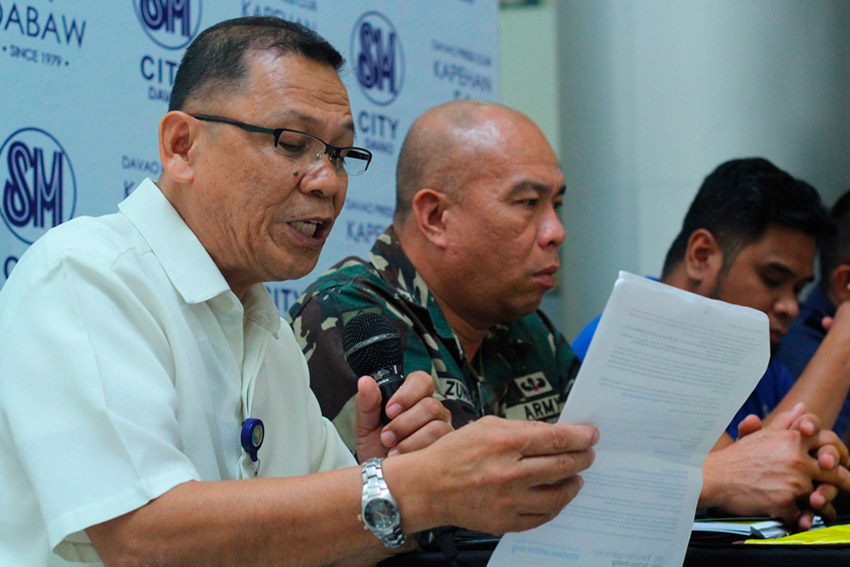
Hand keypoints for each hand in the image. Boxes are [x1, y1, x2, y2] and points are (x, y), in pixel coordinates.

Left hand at [354, 371, 451, 460]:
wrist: (379, 480)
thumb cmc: (375, 449)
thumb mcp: (365, 426)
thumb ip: (366, 403)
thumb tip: (365, 382)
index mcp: (414, 397)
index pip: (421, 381)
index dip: (407, 393)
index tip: (389, 411)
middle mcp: (433, 411)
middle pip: (430, 405)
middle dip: (404, 423)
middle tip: (386, 437)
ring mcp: (443, 429)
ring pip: (436, 427)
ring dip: (410, 441)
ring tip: (392, 451)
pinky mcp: (447, 451)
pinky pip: (439, 447)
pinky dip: (416, 453)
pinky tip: (404, 460)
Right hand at [387, 416, 598, 534]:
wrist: (427, 487)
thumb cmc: (454, 452)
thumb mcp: (486, 426)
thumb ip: (522, 429)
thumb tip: (554, 434)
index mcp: (505, 442)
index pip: (557, 439)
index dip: (580, 437)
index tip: (592, 435)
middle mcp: (510, 472)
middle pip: (562, 466)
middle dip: (582, 458)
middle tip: (588, 455)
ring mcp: (509, 501)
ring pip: (558, 495)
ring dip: (573, 484)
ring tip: (576, 478)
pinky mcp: (506, 522)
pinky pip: (542, 517)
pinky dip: (554, 505)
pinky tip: (556, 496)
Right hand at [703, 403, 849, 528]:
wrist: (714, 477)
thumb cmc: (736, 456)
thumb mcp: (761, 435)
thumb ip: (785, 422)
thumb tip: (802, 408)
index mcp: (792, 440)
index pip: (828, 443)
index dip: (839, 453)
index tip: (842, 462)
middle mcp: (796, 460)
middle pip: (833, 473)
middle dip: (844, 482)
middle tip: (847, 487)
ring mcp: (792, 483)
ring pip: (821, 497)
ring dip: (824, 505)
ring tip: (826, 511)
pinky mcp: (784, 504)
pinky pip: (802, 515)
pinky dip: (802, 519)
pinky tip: (801, 520)